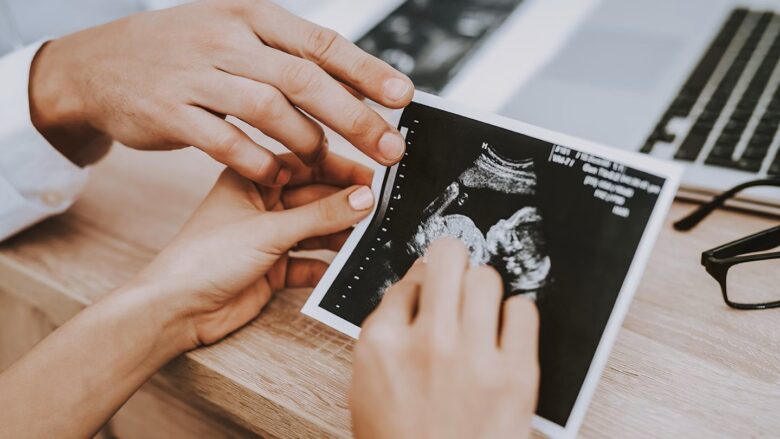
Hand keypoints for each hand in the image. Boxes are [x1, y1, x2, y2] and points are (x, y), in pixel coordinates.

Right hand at [28, 0, 412, 182]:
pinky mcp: (170, 112)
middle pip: (303, 79)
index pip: (320, 42)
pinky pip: (226, 142)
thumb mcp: (233, 35)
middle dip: (354, 117)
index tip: (402, 96)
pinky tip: (277, 175)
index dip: (366, 70)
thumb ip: (285, 57)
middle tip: (388, 147)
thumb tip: (352, 85)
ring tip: (324, 162)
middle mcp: (226, 39)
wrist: (98, 65)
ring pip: (268, 109)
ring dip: (306, 142)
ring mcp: (195, 75)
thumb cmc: (181, 52)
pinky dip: (259, 162)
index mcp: (250, 16)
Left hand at [131, 152, 374, 346]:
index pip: (306, 164)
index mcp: (251, 179)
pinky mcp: (273, 269)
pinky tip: (345, 266)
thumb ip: (320, 215)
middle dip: (345, 204)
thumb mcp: (269, 230)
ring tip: (370, 236)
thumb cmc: (203, 258)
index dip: (341, 169)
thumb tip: (362, 198)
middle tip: (380, 208)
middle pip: (315, 198)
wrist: (176, 310)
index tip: (374, 176)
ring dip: (340, 234)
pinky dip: (327, 265)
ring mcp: (268, 238)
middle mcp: (262, 205)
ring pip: (315, 230)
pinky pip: (309, 262)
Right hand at [350, 239, 539, 438]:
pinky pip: (524, 310)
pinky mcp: (516, 376)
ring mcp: (473, 358)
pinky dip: (516, 316)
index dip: (422, 284)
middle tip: (457, 276)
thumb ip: (386, 334)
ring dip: (483, 289)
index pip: (408, 280)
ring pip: (487, 277)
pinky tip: (505, 333)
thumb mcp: (367, 386)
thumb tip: (415, 288)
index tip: (431, 291)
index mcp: (382, 344)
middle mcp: (426, 342)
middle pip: (448, 258)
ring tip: (481, 311)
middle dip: (452, 262)